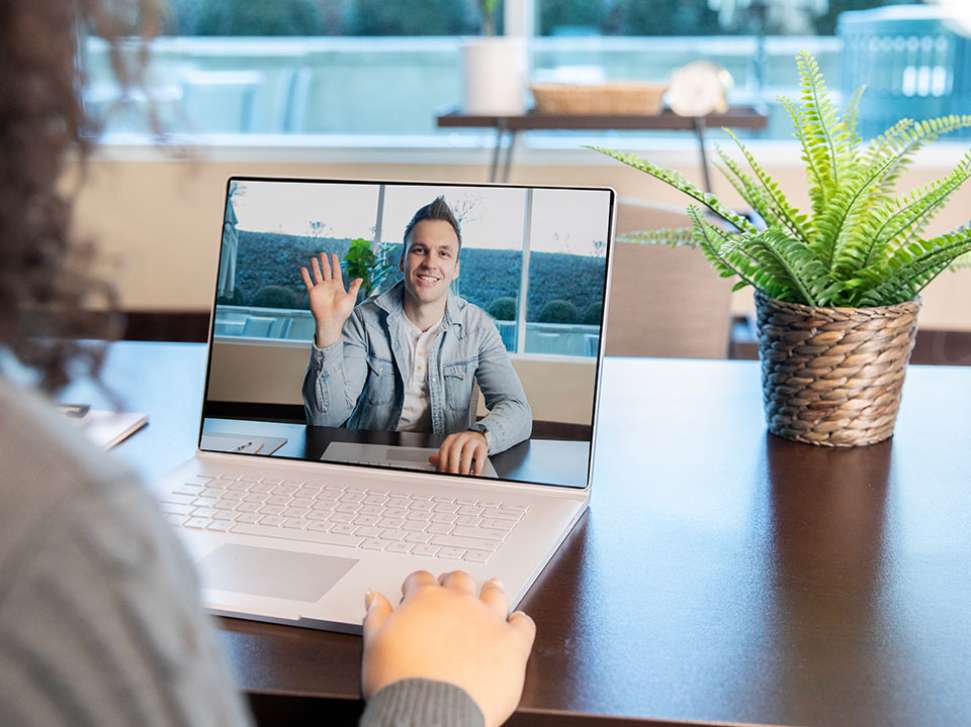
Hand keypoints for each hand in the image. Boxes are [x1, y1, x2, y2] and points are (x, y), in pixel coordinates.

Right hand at [299, 252, 362, 346]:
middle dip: (325, 262)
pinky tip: (303, 268)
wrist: (331, 321)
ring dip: (315, 266)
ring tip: (314, 258)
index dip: (335, 263)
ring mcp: (320, 289)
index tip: (334, 255)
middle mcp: (328, 286)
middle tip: (323, 253)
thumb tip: (360, 278)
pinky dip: (306, 275)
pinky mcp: (313, 293)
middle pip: (326, 271)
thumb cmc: (342, 312)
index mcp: (338, 286)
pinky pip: (308, 282)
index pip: (336, 271)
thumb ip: (354, 287)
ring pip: (317, 274)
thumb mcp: (351, 298)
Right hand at [362, 571, 535, 726]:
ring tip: (491, 589)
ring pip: (494, 593)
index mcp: (425, 600)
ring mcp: (488, 621)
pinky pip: (524, 625)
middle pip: (459, 579)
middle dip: (453, 583)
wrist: (429, 712)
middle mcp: (459, 603)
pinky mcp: (512, 645)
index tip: (414, 592)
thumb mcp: (374, 645)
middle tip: (451, 590)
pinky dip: (521, 621)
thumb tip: (374, 598)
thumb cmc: (399, 683)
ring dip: (491, 590)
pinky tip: (518, 621)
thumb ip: (376, 616)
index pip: (421, 579)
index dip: (416, 585)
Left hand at [429, 431, 487, 474]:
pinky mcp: (482, 446)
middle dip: (453, 464)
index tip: (443, 473)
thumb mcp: (451, 448)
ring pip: (467, 451)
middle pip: (455, 450)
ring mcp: (472, 440)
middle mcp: (461, 438)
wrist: (478, 437)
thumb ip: (441, 455)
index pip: (444, 449)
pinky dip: (477, 467)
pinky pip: (479, 456)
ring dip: (464, 466)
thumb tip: (431, 460)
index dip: (443, 462)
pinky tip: (474, 473)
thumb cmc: (463, 445)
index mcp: (451, 439)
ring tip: (463, 476)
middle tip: (453, 475)